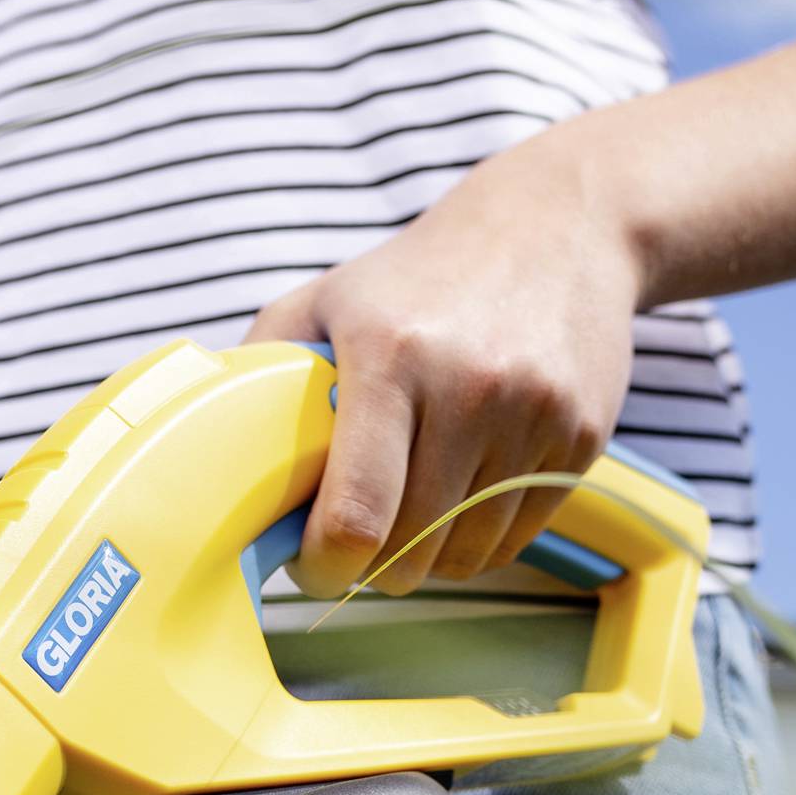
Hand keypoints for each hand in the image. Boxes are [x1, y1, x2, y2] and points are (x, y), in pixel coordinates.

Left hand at [245, 126, 641, 597]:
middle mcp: (469, 386)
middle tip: (353, 549)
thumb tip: (215, 460)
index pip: (357, 514)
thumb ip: (263, 373)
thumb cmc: (423, 275)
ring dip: (428, 561)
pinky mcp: (580, 436)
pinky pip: (517, 538)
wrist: (559, 225)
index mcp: (391, 356)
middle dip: (372, 568)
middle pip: (412, 548)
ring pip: (467, 555)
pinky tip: (460, 505)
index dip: (326, 565)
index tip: (311, 565)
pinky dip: (480, 542)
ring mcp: (533, 414)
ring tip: (408, 522)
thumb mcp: (328, 300)